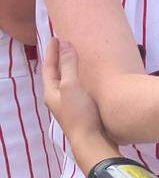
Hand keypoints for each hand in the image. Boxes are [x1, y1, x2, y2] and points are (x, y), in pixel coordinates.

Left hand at [41, 38, 119, 171]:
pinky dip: (78, 78)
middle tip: (64, 45)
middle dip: (58, 60)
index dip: (52, 52)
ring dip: (68, 69)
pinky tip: (88, 79)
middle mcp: (57, 99)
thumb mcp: (72, 85)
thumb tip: (65, 44)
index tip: (56, 37)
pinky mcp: (81, 110)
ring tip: (75, 58)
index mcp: (52, 92)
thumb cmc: (79, 112)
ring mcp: (69, 105)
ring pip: (65, 82)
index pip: (48, 68)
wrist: (91, 139)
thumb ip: (68, 65)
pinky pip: (76, 88)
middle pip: (55, 75)